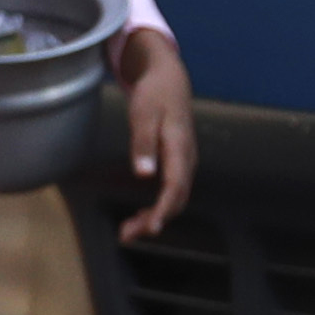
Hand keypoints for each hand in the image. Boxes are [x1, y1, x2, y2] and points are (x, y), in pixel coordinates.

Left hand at [113, 27, 194, 239]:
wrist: (170, 79)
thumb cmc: (155, 94)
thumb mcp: (144, 114)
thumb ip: (144, 144)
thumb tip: (144, 174)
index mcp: (180, 147)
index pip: (175, 186)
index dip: (164, 209)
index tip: (152, 228)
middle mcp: (187, 159)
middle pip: (177, 199)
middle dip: (155, 220)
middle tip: (126, 235)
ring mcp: (185, 163)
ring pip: (175, 198)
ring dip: (155, 217)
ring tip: (128, 231)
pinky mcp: (178, 164)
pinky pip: (172, 192)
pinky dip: (158, 207)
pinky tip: (141, 214)